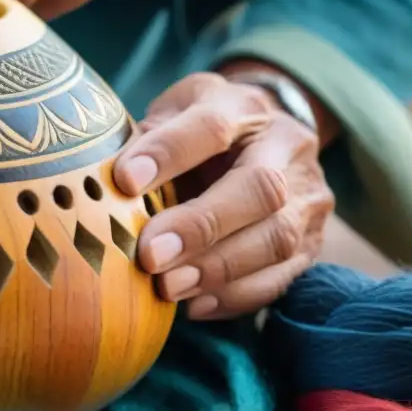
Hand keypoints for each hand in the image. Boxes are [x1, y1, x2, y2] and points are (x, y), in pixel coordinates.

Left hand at [113, 72, 334, 318]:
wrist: (262, 138)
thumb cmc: (196, 133)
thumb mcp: (170, 117)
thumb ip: (144, 143)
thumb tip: (98, 183)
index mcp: (243, 106)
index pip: (213, 125)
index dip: (170, 152)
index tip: (125, 180)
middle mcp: (287, 145)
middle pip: (261, 187)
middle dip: (202, 225)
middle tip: (150, 255)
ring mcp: (309, 194)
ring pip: (277, 237)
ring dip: (217, 269)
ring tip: (167, 287)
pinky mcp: (313, 241)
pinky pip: (281, 278)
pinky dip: (234, 296)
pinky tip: (194, 304)